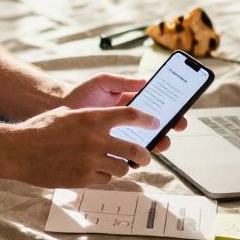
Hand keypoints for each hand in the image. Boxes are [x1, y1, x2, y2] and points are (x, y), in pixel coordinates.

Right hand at [1, 105, 159, 187]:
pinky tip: (94, 172)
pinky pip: (105, 179)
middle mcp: (95, 139)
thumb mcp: (67, 114)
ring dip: (123, 167)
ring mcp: (90, 160)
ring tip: (116, 165)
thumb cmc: (40, 129)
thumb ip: (90, 118)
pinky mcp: (83, 178)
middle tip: (144, 156)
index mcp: (92, 118)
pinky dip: (103, 176)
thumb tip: (109, 120)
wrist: (19, 150)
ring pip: (122, 168)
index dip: (147, 120)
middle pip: (135, 149)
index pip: (130, 115)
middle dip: (144, 154)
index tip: (155, 123)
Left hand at [59, 73, 188, 154]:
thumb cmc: (82, 94)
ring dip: (154, 145)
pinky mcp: (110, 149)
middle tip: (173, 131)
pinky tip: (136, 156)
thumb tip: (145, 82)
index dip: (171, 113)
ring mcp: (120, 137)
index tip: (180, 116)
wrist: (59, 111)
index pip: (156, 109)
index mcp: (131, 104)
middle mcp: (128, 122)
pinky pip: (125, 156)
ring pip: (143, 144)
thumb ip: (122, 81)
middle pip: (155, 129)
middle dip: (167, 131)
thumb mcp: (102, 82)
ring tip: (157, 145)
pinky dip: (133, 158)